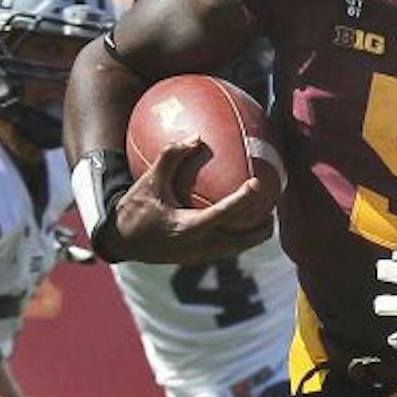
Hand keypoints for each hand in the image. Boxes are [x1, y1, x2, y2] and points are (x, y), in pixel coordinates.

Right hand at [101, 138, 274, 264]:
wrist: (122, 243)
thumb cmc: (134, 209)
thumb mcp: (148, 181)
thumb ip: (171, 157)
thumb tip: (197, 136)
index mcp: (188, 227)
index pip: (223, 214)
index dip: (242, 199)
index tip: (257, 183)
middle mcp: (199, 245)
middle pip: (243, 240)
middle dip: (263, 226)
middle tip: (274, 206)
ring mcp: (201, 255)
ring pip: (239, 248)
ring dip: (255, 234)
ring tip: (267, 215)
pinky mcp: (199, 259)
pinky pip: (228, 249)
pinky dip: (241, 236)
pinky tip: (244, 221)